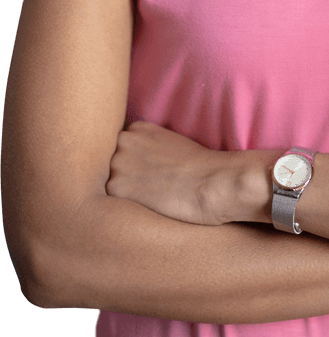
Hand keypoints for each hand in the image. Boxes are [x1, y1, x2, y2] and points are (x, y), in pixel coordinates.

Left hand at [106, 121, 263, 224]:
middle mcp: (122, 141)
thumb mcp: (170, 145)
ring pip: (107, 183)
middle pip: (109, 165)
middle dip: (122, 177)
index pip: (118, 150)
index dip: (131, 166)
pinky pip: (108, 202)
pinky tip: (143, 207)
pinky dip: (122, 208)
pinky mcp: (116, 187)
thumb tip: (133, 166)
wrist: (211, 182)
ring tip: (148, 198)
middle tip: (147, 188)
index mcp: (136, 128)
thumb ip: (146, 148)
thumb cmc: (199, 168)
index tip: (149, 174)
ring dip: (121, 193)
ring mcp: (117, 162)